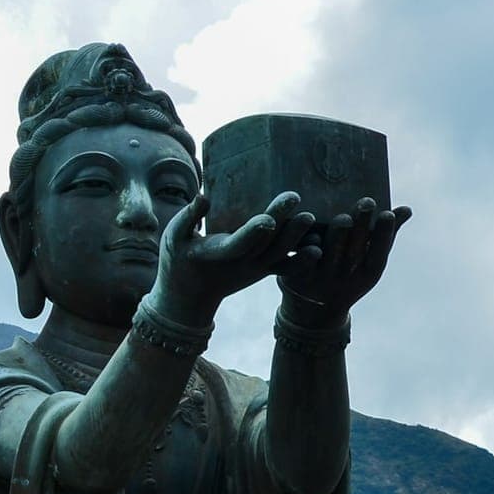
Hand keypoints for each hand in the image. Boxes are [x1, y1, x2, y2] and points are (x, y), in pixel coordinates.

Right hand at [152, 190, 316, 324]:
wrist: (189, 297)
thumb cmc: (178, 260)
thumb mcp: (174, 237)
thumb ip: (189, 217)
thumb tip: (204, 196)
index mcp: (218, 254)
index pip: (240, 243)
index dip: (254, 232)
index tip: (268, 218)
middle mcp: (241, 264)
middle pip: (266, 244)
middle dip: (282, 224)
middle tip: (296, 198)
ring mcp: (255, 269)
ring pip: (281, 255)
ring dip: (298, 239)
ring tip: (312, 219)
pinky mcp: (264, 270)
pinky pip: (287, 267)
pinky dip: (303, 260)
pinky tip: (319, 246)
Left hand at [275, 197, 410, 319]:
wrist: (313, 311)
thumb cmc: (347, 273)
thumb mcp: (368, 261)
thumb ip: (384, 235)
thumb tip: (406, 209)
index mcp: (365, 274)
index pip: (378, 254)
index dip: (383, 234)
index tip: (388, 212)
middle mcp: (345, 278)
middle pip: (354, 251)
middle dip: (361, 226)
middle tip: (367, 203)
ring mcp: (320, 279)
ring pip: (330, 255)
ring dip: (337, 236)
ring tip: (344, 217)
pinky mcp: (296, 277)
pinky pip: (302, 261)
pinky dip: (308, 247)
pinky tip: (311, 230)